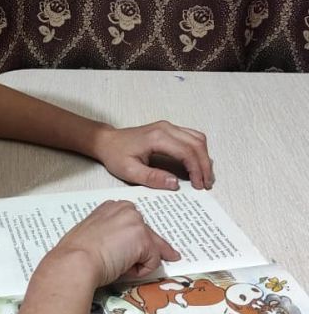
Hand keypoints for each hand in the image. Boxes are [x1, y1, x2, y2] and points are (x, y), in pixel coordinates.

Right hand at [49, 200, 179, 286]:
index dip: (140, 238)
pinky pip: (152, 262)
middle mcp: (126, 209)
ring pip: (152, 248)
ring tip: (122, 270)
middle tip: (173, 255)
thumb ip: (110, 234)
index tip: (145, 245)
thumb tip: (121, 249)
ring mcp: (137, 223)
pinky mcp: (144, 240)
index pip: (134, 223)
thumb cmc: (76, 253)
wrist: (76, 261)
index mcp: (111, 206)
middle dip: (156, 248)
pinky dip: (141, 271)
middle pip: (149, 234)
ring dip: (141, 262)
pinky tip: (123, 270)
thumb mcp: (93, 234)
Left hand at [92, 121, 213, 189]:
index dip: (197, 170)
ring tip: (204, 177)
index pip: (187, 152)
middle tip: (206, 184)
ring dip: (204, 157)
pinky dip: (198, 151)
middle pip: (197, 144)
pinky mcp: (168, 130)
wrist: (107, 141)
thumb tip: (175, 184)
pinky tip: (196, 166)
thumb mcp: (130, 172)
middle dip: (205, 165)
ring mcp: (168, 127)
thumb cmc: (115, 155)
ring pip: (197, 139)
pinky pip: (191, 137)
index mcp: (157, 138)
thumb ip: (152, 178)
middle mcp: (166, 128)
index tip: (199, 186)